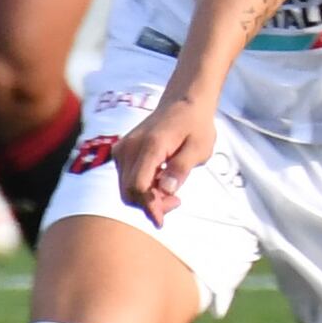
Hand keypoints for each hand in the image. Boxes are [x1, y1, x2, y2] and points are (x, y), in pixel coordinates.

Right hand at [114, 94, 218, 224]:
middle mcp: (130, 147)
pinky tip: (161, 181)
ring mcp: (123, 148)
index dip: (150, 207)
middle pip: (129, 191)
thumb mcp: (199, 147)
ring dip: (146, 197)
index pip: (139, 186)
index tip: (162, 221)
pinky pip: (126, 179)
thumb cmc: (195, 125)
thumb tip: (166, 189)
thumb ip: (182, 168)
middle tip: (176, 201)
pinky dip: (141, 187)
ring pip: (126, 188)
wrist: (183, 102)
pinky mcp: (122, 151)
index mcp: (150, 145)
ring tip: (172, 191)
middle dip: (150, 205)